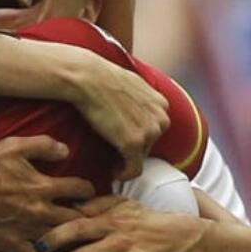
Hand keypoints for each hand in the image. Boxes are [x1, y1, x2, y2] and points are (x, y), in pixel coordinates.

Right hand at [0, 135, 94, 251]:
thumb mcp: (14, 146)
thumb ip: (43, 145)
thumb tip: (66, 150)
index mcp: (44, 186)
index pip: (81, 189)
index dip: (89, 190)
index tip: (88, 194)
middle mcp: (41, 210)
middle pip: (78, 219)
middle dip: (89, 220)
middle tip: (93, 223)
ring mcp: (29, 231)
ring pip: (64, 242)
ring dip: (76, 244)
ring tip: (86, 248)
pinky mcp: (14, 246)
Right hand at [68, 51, 168, 178]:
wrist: (89, 79)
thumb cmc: (102, 77)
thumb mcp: (133, 82)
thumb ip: (141, 97)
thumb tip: (133, 104)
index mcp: (161, 103)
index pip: (155, 128)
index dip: (140, 136)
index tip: (126, 140)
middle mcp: (161, 118)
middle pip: (150, 144)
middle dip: (134, 149)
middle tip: (116, 151)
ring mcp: (149, 132)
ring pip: (141, 157)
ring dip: (128, 161)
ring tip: (113, 161)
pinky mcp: (133, 144)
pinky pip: (133, 170)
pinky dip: (124, 174)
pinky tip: (114, 173)